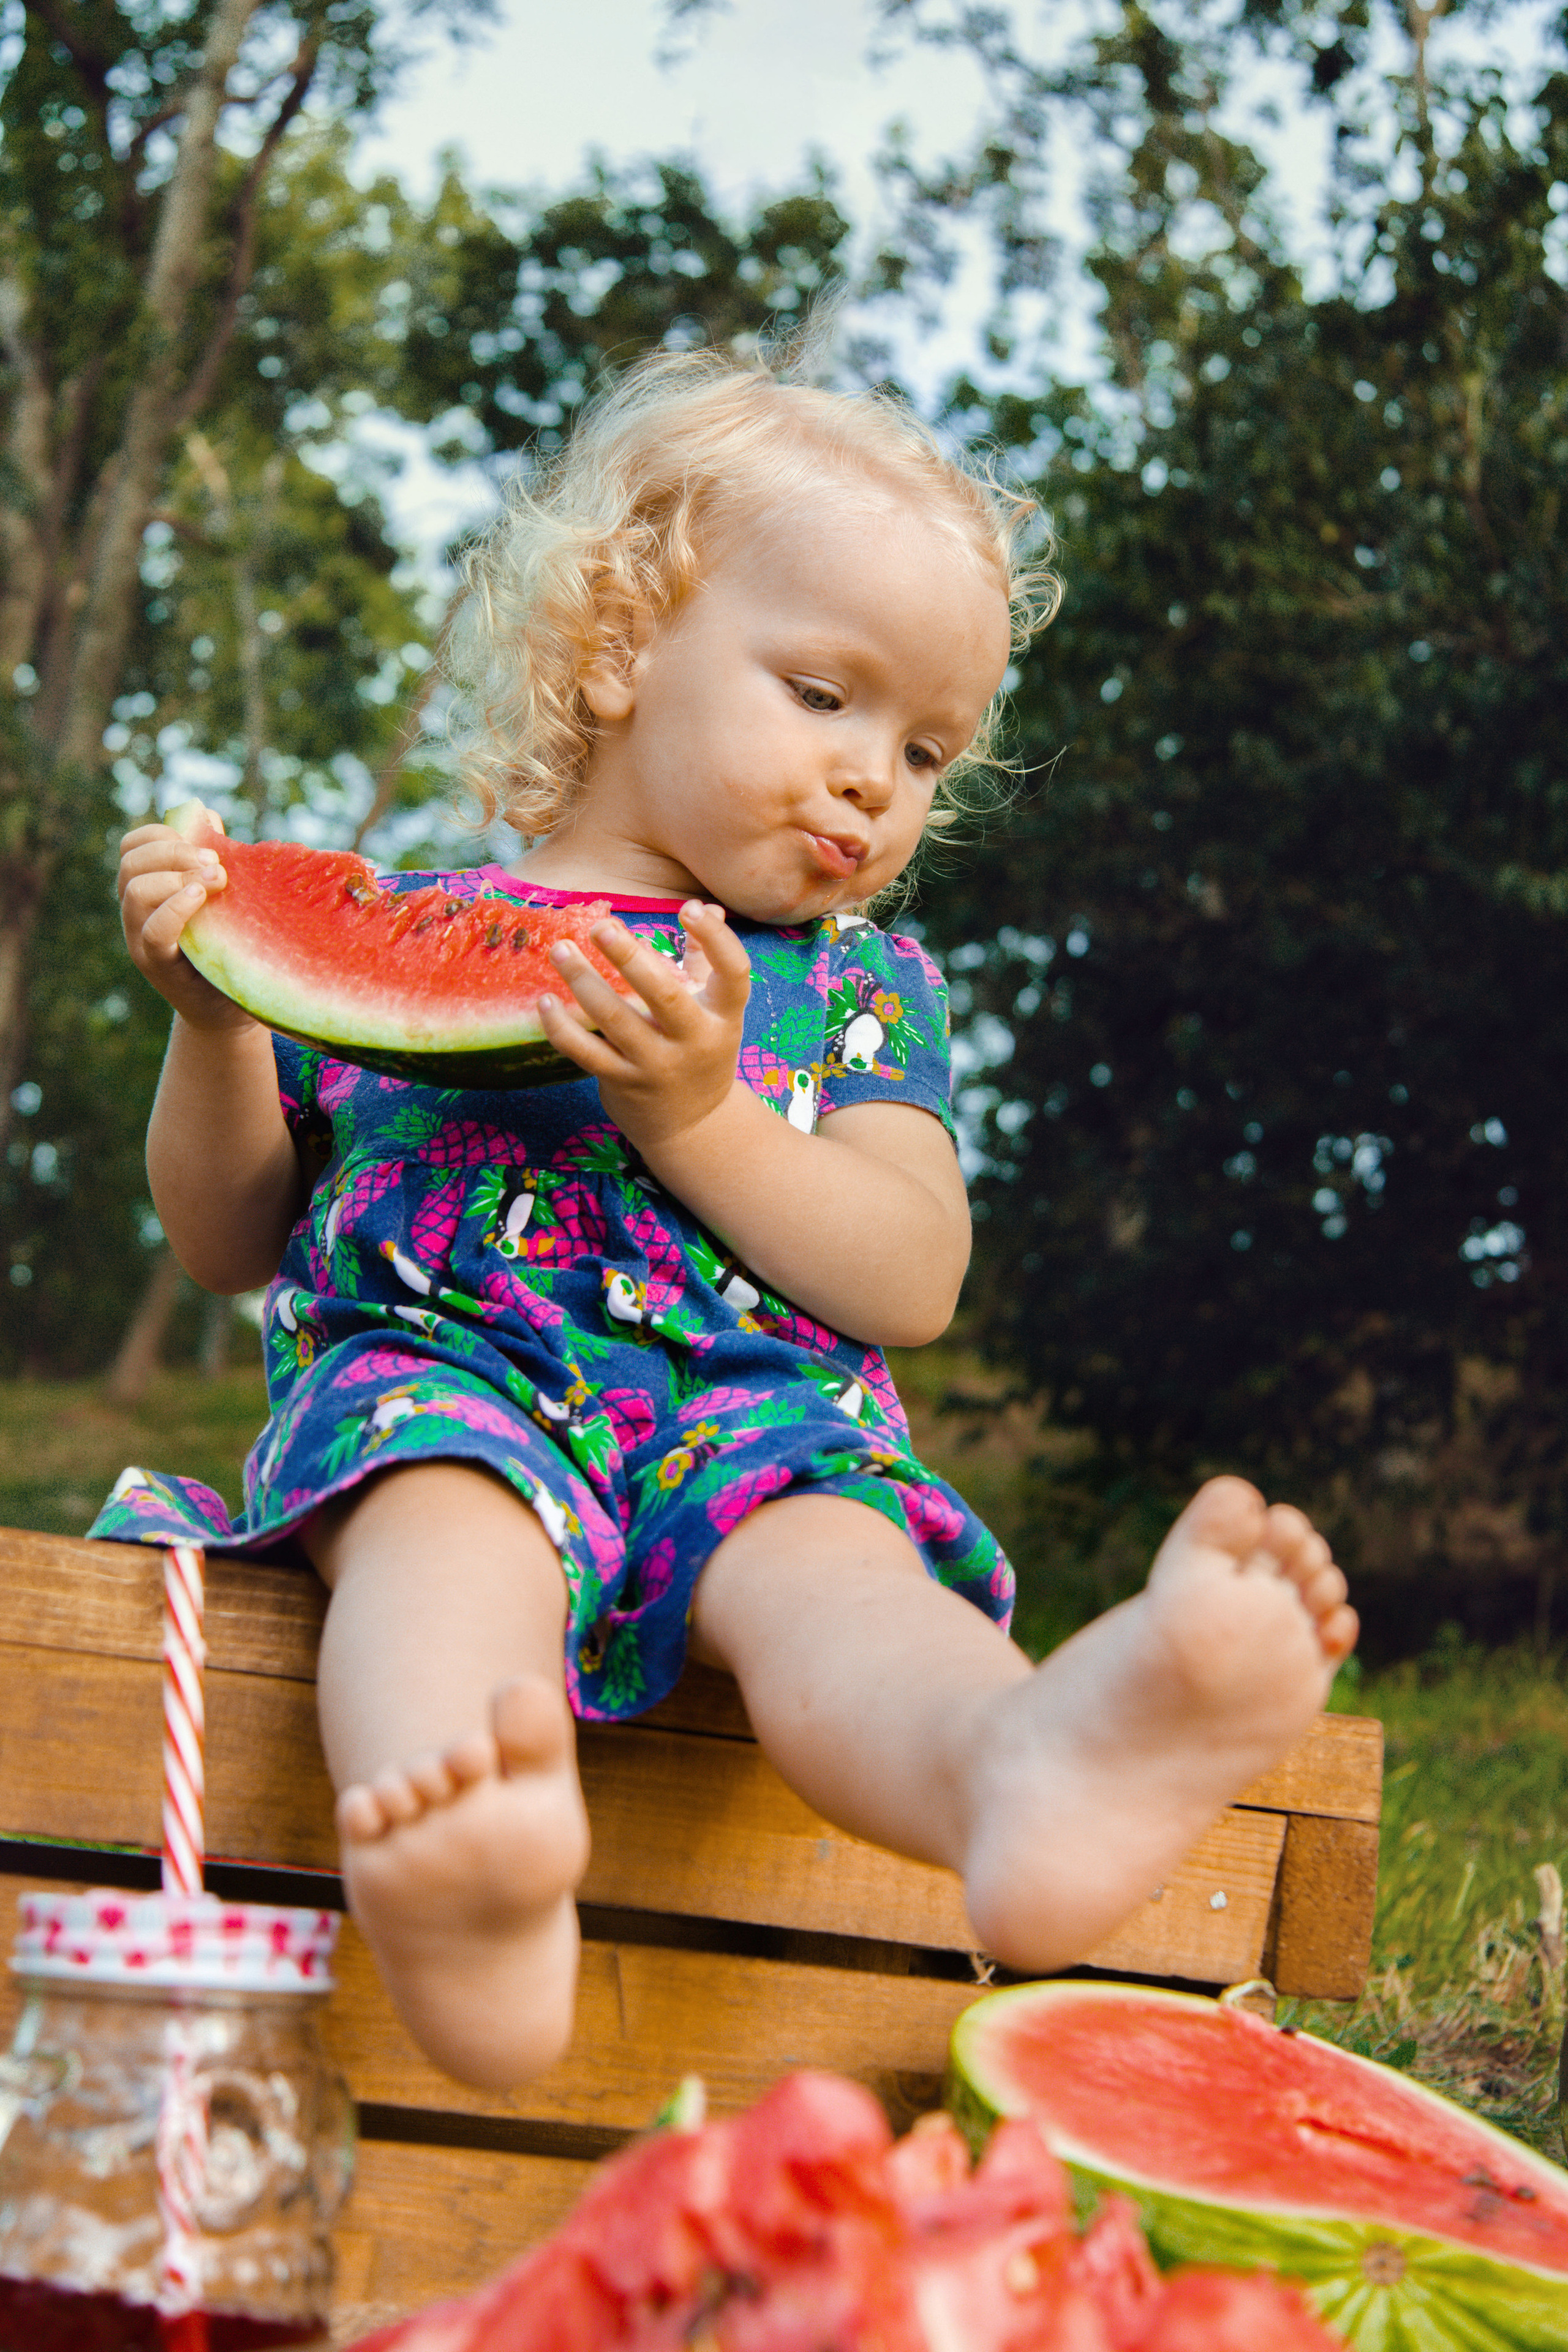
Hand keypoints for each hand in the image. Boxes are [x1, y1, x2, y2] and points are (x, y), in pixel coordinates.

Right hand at [118, 813, 254, 1031]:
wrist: (228, 1005)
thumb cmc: (224, 945)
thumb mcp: (219, 897)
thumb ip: (209, 858)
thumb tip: (205, 814)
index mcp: (147, 888)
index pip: (132, 846)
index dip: (161, 833)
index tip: (206, 840)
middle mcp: (135, 912)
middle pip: (131, 864)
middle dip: (174, 852)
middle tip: (217, 863)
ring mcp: (141, 939)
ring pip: (135, 892)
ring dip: (177, 876)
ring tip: (217, 880)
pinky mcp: (157, 966)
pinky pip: (154, 932)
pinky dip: (175, 908)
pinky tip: (199, 897)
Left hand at [537, 901, 750, 1155]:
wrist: (693, 1127)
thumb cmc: (700, 1053)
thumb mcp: (716, 1013)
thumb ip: (708, 961)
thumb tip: (707, 905)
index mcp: (722, 1016)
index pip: (733, 973)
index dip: (716, 939)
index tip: (689, 909)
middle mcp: (694, 1041)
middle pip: (664, 995)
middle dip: (630, 958)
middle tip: (600, 926)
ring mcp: (657, 1065)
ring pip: (615, 1020)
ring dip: (583, 981)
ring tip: (559, 950)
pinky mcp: (623, 1083)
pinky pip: (586, 1052)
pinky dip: (561, 1027)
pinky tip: (545, 1001)